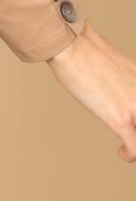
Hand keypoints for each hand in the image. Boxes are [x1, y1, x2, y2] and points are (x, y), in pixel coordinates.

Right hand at [46, 21, 135, 161]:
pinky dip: (130, 154)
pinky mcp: (121, 118)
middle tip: (129, 131)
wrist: (71, 45)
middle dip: (135, 127)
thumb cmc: (84, 48)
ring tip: (130, 144)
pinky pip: (135, 148)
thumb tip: (117, 89)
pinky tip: (122, 152)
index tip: (131, 119)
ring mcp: (135, 106)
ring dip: (135, 142)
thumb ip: (125, 79)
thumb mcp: (116, 62)